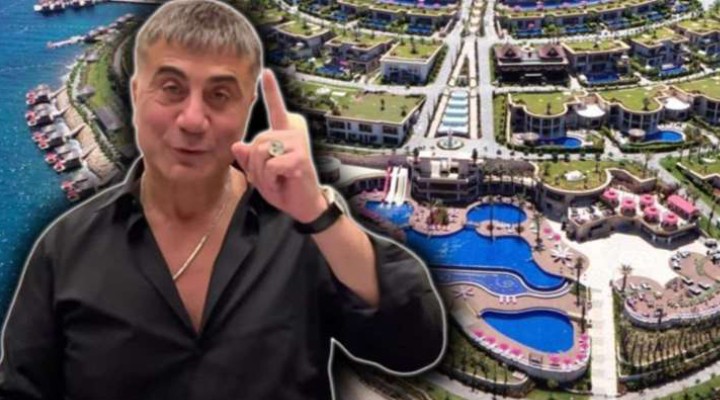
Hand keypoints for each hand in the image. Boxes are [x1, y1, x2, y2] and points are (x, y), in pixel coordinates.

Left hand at [231, 69, 325, 222]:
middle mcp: (294, 130)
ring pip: (260, 153)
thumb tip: (238, 145)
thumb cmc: (283, 185)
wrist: (304, 205)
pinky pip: (270, 166)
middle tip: (271, 176)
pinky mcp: (300, 157)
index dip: (271, 90)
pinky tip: (284, 182)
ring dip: (262, 173)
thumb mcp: (259, 171)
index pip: (276, 107)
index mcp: (285, 130)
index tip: (266, 72)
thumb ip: (248, 157)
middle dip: (255, 165)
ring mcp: (298, 142)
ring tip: (278, 179)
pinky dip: (270, 180)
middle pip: (255, 142)